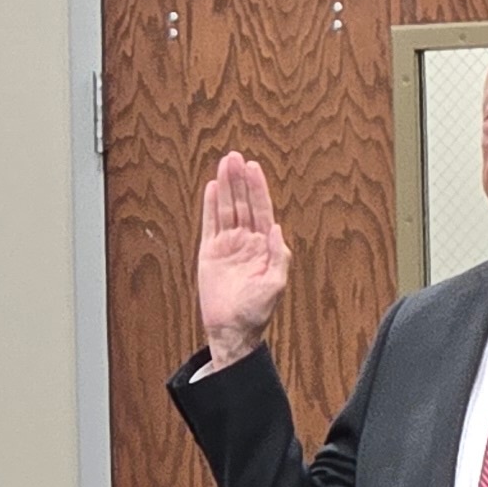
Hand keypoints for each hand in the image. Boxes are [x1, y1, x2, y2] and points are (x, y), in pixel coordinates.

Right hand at [196, 150, 290, 368]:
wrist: (232, 329)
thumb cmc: (257, 311)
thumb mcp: (275, 284)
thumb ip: (278, 255)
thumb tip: (277, 227)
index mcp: (263, 245)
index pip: (260, 209)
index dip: (257, 188)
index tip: (253, 168)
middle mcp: (246, 241)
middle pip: (241, 203)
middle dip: (239, 180)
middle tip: (235, 157)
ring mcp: (227, 245)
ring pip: (225, 209)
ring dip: (224, 187)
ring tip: (223, 165)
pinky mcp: (210, 253)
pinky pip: (209, 224)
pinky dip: (209, 206)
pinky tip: (210, 189)